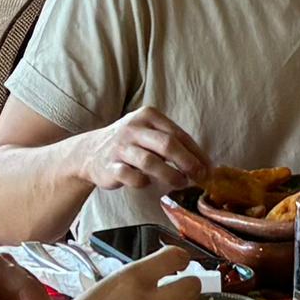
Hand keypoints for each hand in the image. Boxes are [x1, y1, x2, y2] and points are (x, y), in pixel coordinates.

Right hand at [66, 105, 211, 199]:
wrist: (90, 152)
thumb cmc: (129, 144)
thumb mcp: (149, 133)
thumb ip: (172, 142)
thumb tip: (203, 163)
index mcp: (148, 116)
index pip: (178, 134)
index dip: (196, 152)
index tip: (208, 168)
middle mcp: (133, 128)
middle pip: (167, 145)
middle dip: (188, 162)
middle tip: (200, 177)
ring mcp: (120, 147)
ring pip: (150, 162)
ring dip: (170, 175)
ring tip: (180, 183)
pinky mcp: (109, 166)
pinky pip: (131, 177)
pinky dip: (143, 182)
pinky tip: (147, 182)